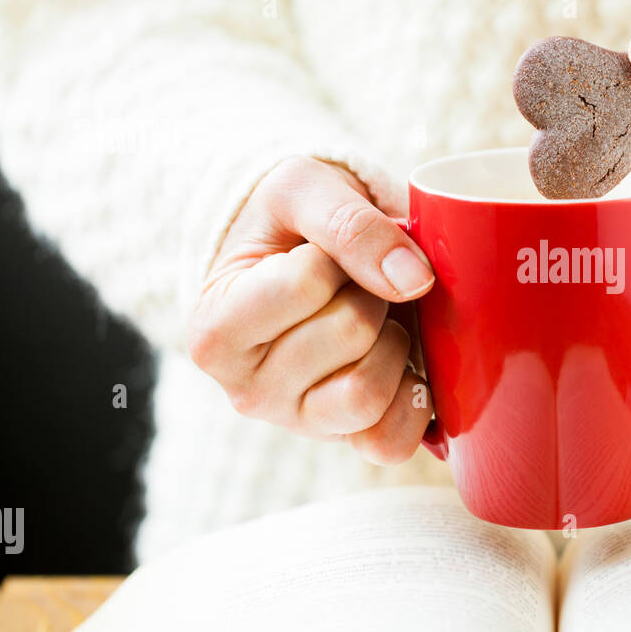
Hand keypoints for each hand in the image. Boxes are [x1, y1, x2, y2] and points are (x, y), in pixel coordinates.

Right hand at [187, 156, 434, 462]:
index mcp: (215, 331)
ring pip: (371, 390)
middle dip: (369, 292)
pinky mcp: (345, 441)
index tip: (319, 253)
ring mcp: (298, 422)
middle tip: (353, 285)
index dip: (335, 255)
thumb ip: (351, 224)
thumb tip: (414, 279)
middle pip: (352, 333)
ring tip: (374, 320)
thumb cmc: (290, 225)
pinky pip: (393, 440)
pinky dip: (414, 397)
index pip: (306, 284)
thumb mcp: (302, 191)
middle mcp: (246, 391)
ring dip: (393, 340)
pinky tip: (404, 361)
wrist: (300, 260)